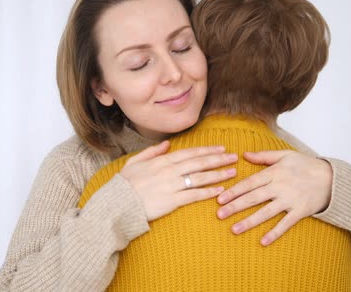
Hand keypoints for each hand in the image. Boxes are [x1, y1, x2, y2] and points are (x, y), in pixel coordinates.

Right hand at [122, 141, 237, 220]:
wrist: (116, 205)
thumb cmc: (123, 185)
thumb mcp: (134, 162)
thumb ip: (151, 152)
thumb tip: (166, 144)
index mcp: (161, 161)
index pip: (189, 153)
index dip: (207, 150)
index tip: (221, 148)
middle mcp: (169, 171)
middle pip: (199, 163)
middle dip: (218, 159)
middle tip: (234, 157)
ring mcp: (171, 186)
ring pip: (200, 178)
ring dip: (218, 174)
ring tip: (232, 172)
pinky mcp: (172, 201)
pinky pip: (194, 195)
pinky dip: (208, 192)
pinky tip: (220, 190)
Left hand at [216, 150, 332, 245]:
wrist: (333, 178)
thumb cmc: (307, 164)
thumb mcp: (285, 155)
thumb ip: (264, 156)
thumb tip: (243, 155)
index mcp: (274, 172)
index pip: (249, 182)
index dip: (234, 190)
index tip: (219, 198)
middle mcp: (280, 187)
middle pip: (253, 198)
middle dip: (235, 206)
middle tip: (219, 214)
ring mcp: (290, 200)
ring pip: (266, 212)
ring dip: (249, 221)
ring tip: (234, 229)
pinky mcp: (300, 211)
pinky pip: (286, 224)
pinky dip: (275, 233)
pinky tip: (263, 242)